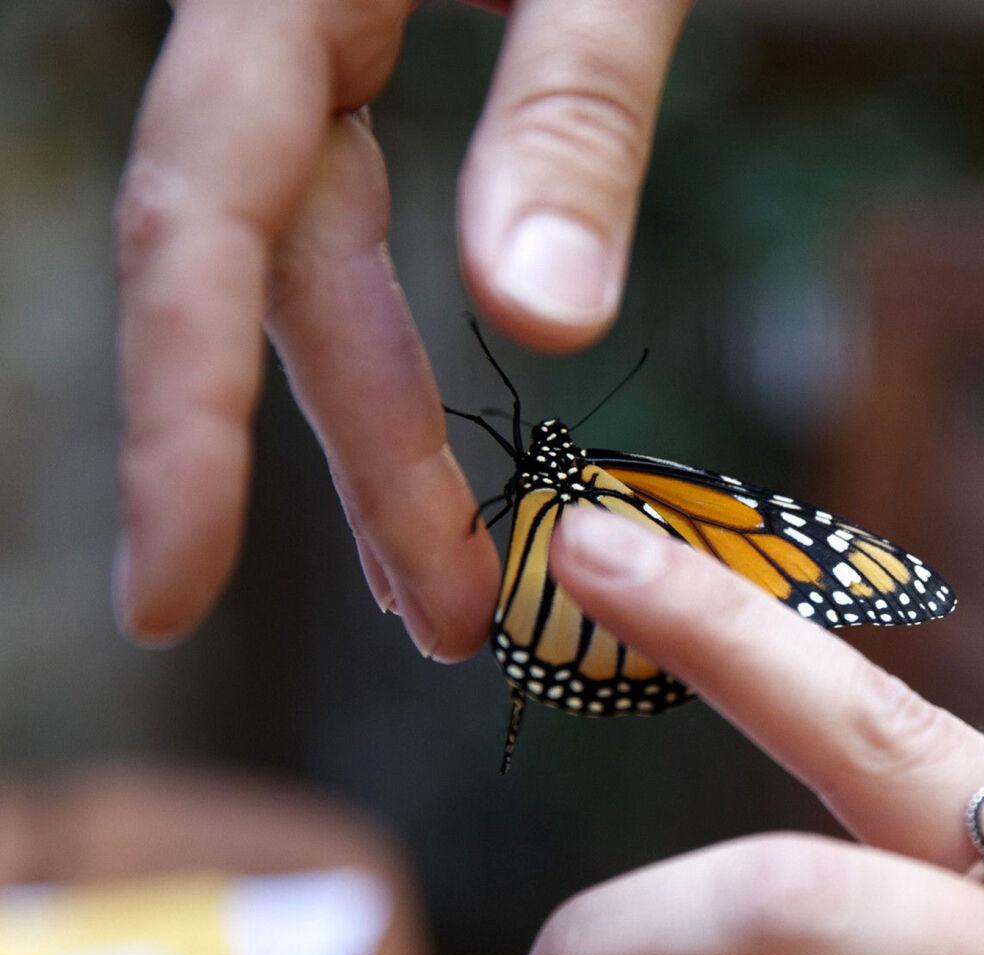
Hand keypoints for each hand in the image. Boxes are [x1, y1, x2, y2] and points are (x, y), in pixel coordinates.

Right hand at [112, 0, 692, 655]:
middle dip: (354, 455)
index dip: (176, 414)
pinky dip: (399, 336)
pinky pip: (365, 217)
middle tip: (435, 624)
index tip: (171, 597)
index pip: (203, 217)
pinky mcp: (374, 54)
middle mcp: (277, 22)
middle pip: (280, 273)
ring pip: (323, 263)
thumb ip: (571, 107)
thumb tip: (540, 318)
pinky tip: (426, 432)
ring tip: (439, 583)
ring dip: (380, 427)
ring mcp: (320, 40)